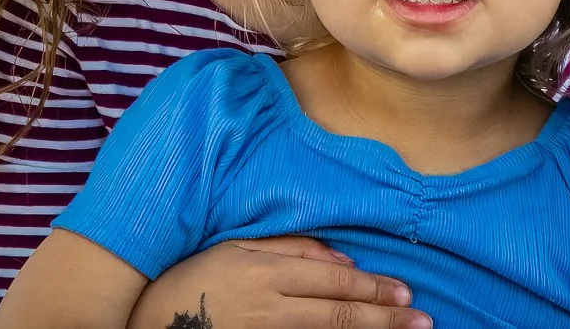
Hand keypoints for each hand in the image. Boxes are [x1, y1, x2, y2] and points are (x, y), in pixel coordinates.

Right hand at [127, 236, 430, 328]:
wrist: (146, 324)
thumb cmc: (191, 280)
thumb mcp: (235, 249)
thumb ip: (289, 248)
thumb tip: (340, 258)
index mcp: (266, 272)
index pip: (334, 281)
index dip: (373, 288)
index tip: (404, 293)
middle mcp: (270, 307)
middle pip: (340, 313)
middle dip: (386, 316)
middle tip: (422, 320)